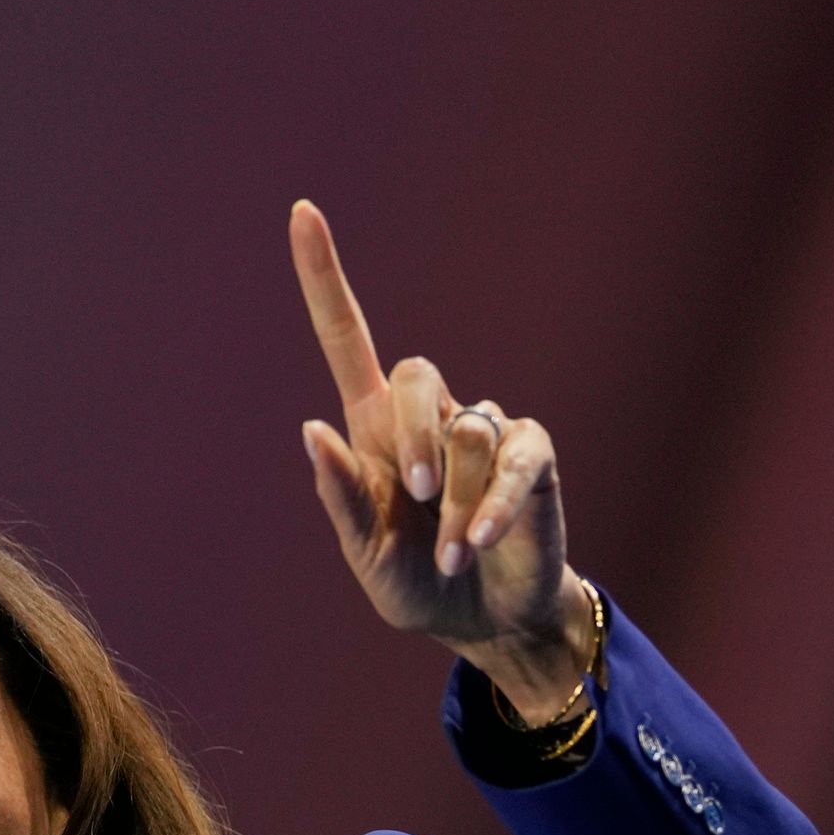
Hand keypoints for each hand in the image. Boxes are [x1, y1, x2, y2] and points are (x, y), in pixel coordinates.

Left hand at [291, 199, 596, 721]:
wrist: (486, 622)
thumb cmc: (418, 584)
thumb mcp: (367, 556)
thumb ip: (341, 500)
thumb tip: (312, 430)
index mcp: (375, 429)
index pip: (347, 337)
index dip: (325, 278)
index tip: (301, 212)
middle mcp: (431, 416)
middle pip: (417, 373)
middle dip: (412, 432)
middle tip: (415, 492)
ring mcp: (487, 433)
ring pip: (469, 429)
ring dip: (456, 501)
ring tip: (451, 555)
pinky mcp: (532, 460)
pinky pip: (515, 459)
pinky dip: (491, 505)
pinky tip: (475, 542)